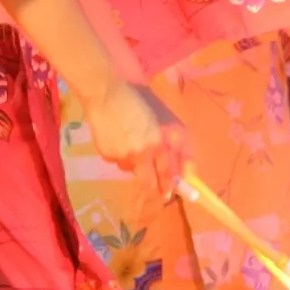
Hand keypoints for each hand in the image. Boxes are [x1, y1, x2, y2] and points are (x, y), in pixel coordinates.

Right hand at [81, 80, 186, 199]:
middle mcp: (141, 152)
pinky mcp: (107, 155)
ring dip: (135, 164)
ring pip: (132, 170)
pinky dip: (120, 155)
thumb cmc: (141, 102)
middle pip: (148, 181)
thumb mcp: (167, 120)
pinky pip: (118, 162)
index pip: (167, 173)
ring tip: (131, 143)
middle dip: (153, 183)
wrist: (107, 95)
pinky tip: (118, 139)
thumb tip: (183, 172)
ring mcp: (122, 155)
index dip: (168, 186)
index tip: (168, 194)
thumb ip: (177, 146)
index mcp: (158, 142)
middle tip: (153, 184)